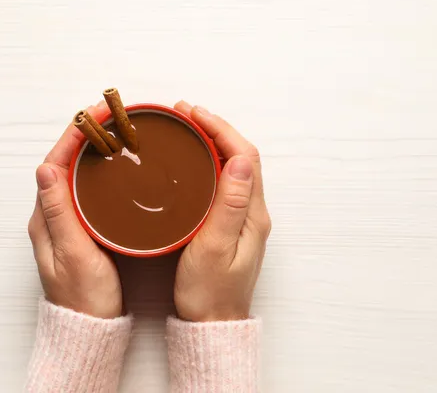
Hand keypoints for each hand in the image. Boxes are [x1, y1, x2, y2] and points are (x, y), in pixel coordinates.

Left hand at [27, 101, 122, 318]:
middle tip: (109, 116)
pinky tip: (114, 169)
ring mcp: (65, 223)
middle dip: (84, 136)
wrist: (89, 327)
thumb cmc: (84, 296)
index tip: (95, 115)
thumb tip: (45, 167)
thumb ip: (59, 212)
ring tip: (113, 132)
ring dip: (91, 151)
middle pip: (64, 164)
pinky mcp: (80, 231)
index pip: (55, 164)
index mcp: (45, 218)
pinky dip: (98, 172)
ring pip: (75, 176)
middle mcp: (51, 216)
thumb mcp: (73, 253)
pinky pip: (85, 192)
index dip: (74, 136)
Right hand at [172, 101, 271, 321]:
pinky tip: (191, 162)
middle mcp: (252, 212)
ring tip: (186, 129)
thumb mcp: (214, 248)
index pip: (244, 156)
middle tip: (185, 115)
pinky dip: (208, 163)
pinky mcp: (230, 225)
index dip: (220, 129)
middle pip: (241, 157)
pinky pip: (224, 183)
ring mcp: (242, 218)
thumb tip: (240, 160)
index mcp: (251, 214)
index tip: (193, 114)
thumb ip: (228, 204)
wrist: (212, 323)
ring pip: (232, 168)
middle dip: (215, 129)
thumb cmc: (209, 292)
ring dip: (213, 143)